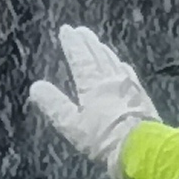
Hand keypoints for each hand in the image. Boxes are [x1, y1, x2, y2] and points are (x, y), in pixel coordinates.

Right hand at [24, 24, 158, 178]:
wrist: (142, 148)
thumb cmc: (103, 138)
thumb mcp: (71, 125)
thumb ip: (54, 105)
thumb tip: (36, 86)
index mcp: (93, 84)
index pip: (80, 58)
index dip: (72, 44)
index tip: (66, 30)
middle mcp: (112, 79)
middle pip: (98, 55)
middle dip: (88, 42)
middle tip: (81, 30)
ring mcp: (129, 86)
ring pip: (113, 62)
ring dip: (104, 51)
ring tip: (98, 43)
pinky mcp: (141, 96)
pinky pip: (128, 73)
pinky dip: (120, 65)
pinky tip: (121, 66)